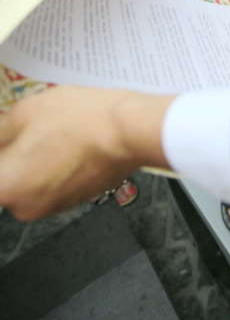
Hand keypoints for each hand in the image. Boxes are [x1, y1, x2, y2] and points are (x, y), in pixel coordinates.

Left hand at [0, 86, 171, 220]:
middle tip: (20, 127)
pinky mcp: (74, 199)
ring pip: (26, 182)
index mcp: (5, 187)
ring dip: (29, 160)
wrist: (127, 131)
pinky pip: (50, 183)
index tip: (6, 137)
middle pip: (4, 180)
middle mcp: (24, 207)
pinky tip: (65, 139)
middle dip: (9, 154)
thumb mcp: (25, 112)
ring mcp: (52, 206)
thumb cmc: (78, 119)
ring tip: (47, 128)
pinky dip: (51, 165)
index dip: (1, 149)